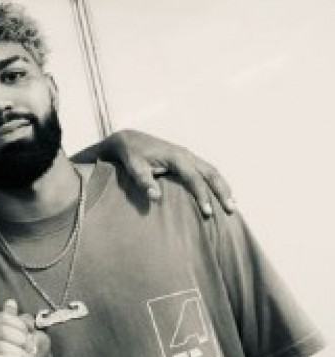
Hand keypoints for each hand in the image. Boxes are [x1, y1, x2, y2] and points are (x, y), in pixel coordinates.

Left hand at [103, 129, 235, 215]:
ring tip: (232, 204)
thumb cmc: (132, 156)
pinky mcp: (186, 159)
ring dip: (223, 187)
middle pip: (211, 173)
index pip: (194, 178)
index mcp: (176, 157)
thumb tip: (155, 197)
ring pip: (212, 171)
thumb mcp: (135, 169)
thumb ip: (144, 182)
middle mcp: (186, 155)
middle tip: (231, 209)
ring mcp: (188, 156)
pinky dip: (216, 182)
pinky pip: (206, 170)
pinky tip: (221, 194)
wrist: (129, 139)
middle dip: (222, 191)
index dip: (202, 195)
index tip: (208, 212)